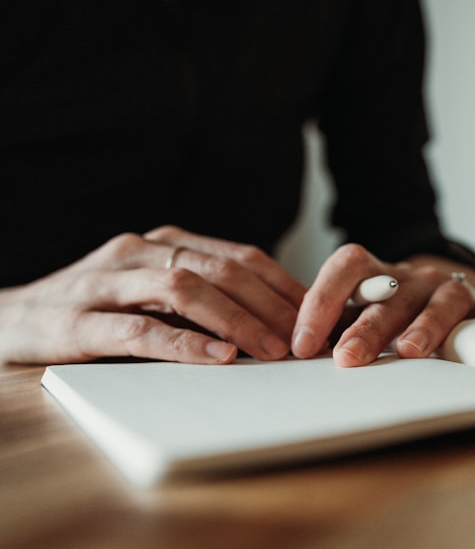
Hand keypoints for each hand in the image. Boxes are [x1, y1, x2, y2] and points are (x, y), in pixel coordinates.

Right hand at [0, 226, 305, 364]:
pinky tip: (218, 356)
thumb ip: (202, 296)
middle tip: (305, 339)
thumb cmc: (95, 309)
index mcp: (165, 243)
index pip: (240, 257)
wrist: (6, 319)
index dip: (283, 286)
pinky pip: (139, 328)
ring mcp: (106, 281)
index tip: (318, 316)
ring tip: (272, 349)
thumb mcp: (152, 293)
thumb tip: (274, 321)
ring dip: (236, 320)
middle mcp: (139, 252)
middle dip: (270, 305)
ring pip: (185, 289)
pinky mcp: (78, 320)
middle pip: (221, 269)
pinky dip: (183, 342)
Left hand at [291, 243, 474, 365]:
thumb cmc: (380, 309)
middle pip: (390, 295)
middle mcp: (410, 277)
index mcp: (373, 273)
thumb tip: (290, 349)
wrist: (425, 290)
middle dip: (368, 327)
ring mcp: (445, 289)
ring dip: (427, 324)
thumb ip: (328, 327)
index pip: (345, 269)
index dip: (322, 302)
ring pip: (441, 300)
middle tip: (348, 358)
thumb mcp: (350, 312)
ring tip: (413, 350)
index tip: (303, 343)